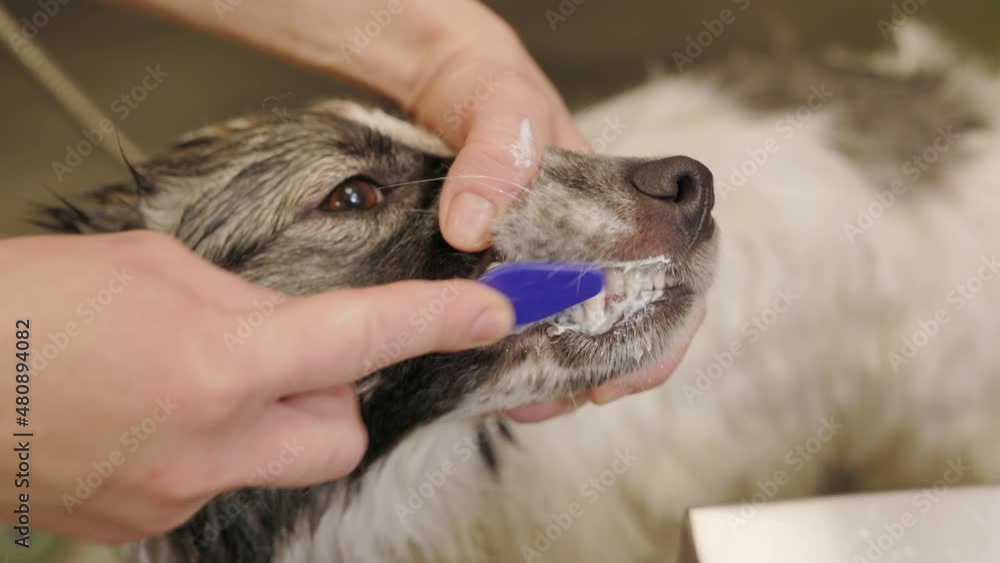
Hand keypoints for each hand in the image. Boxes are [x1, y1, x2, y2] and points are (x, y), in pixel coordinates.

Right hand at [0, 232, 511, 541]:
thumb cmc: (23, 308)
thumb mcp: (152, 270)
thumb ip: (243, 302)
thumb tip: (291, 324)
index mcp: (217, 366)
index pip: (359, 340)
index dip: (434, 323)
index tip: (489, 314)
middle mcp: (208, 446)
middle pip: (339, 436)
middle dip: (333, 395)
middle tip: (286, 355)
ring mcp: (177, 494)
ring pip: (278, 461)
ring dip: (266, 418)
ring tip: (193, 377)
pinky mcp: (145, 521)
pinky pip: (217, 481)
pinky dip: (212, 443)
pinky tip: (155, 410)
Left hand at [105, 0, 695, 422]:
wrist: (441, 81)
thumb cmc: (493, 88)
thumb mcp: (502, 109)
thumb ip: (495, 156)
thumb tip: (471, 226)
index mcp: (618, 211)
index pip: (670, 281)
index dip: (663, 335)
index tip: (631, 373)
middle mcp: (586, 245)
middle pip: (620, 324)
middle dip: (601, 371)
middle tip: (566, 399)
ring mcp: (541, 263)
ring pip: (565, 334)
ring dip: (553, 375)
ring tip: (525, 400)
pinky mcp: (495, 273)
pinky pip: (512, 323)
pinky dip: (508, 353)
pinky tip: (486, 377)